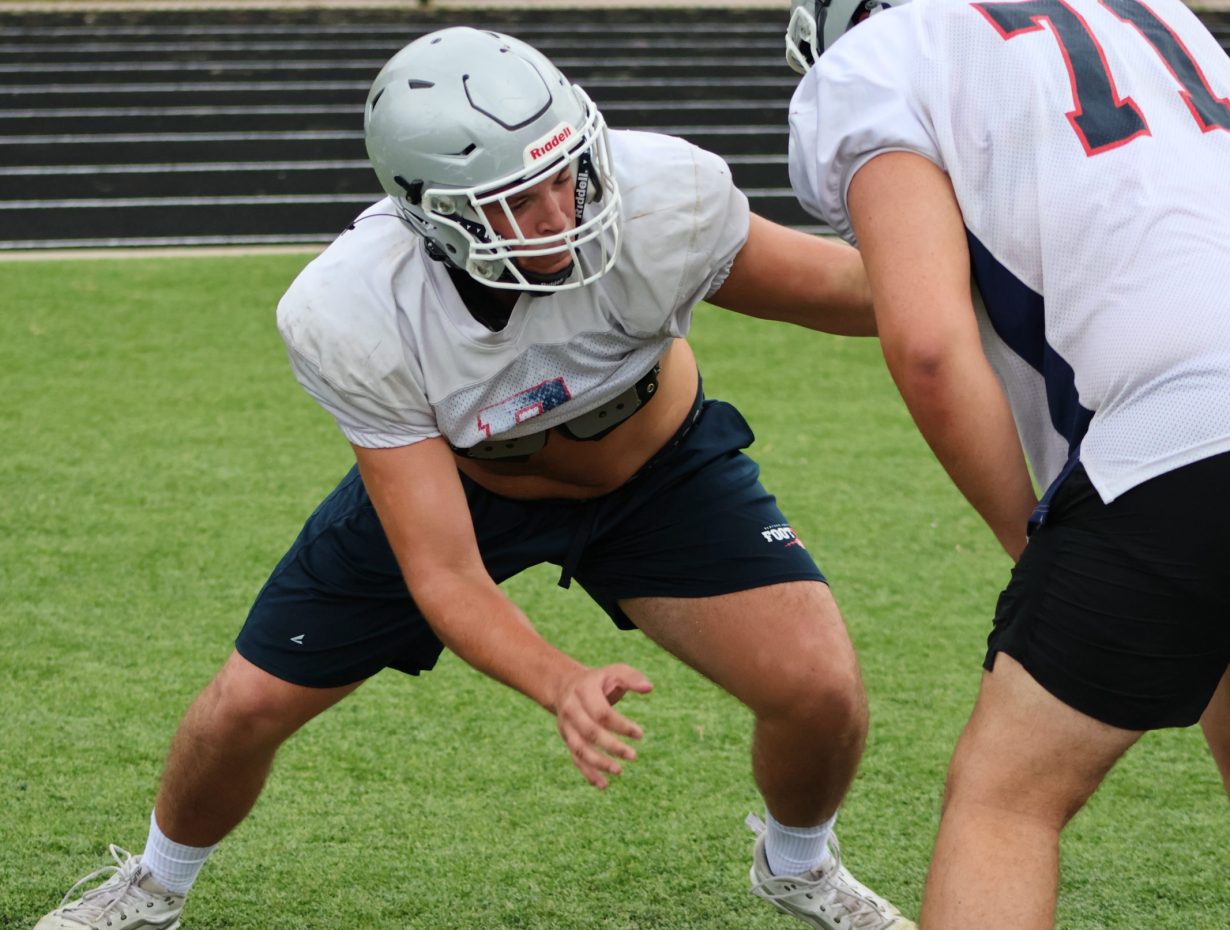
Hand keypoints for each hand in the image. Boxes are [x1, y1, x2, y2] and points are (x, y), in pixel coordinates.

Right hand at [553, 664, 652, 788]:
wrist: (566, 685)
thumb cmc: (599, 680)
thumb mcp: (614, 672)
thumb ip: (632, 678)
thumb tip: (649, 688)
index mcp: (583, 691)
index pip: (601, 713)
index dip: (621, 725)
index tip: (640, 734)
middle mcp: (571, 709)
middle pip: (589, 732)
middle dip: (611, 746)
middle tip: (633, 756)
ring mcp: (566, 726)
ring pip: (579, 749)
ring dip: (598, 763)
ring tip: (619, 772)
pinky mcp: (567, 739)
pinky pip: (575, 759)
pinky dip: (588, 774)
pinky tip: (604, 785)